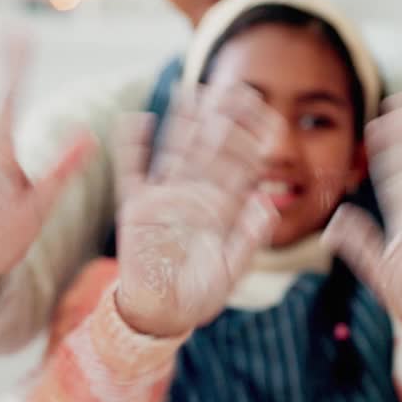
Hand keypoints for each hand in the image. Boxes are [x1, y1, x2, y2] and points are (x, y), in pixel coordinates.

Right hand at [113, 85, 281, 338]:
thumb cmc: (200, 294)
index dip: (253, 140)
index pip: (241, 166)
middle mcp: (195, 194)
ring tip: (188, 91)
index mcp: (223, 207)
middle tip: (232, 86)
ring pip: (175, 151)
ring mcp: (165, 197)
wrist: (162, 315)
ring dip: (181, 123)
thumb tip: (265, 202)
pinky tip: (138, 119)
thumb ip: (248, 238)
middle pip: (210, 149)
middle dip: (221, 119)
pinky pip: (133, 171)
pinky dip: (133, 147)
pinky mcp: (136, 208)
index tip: (268, 113)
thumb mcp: (231, 270)